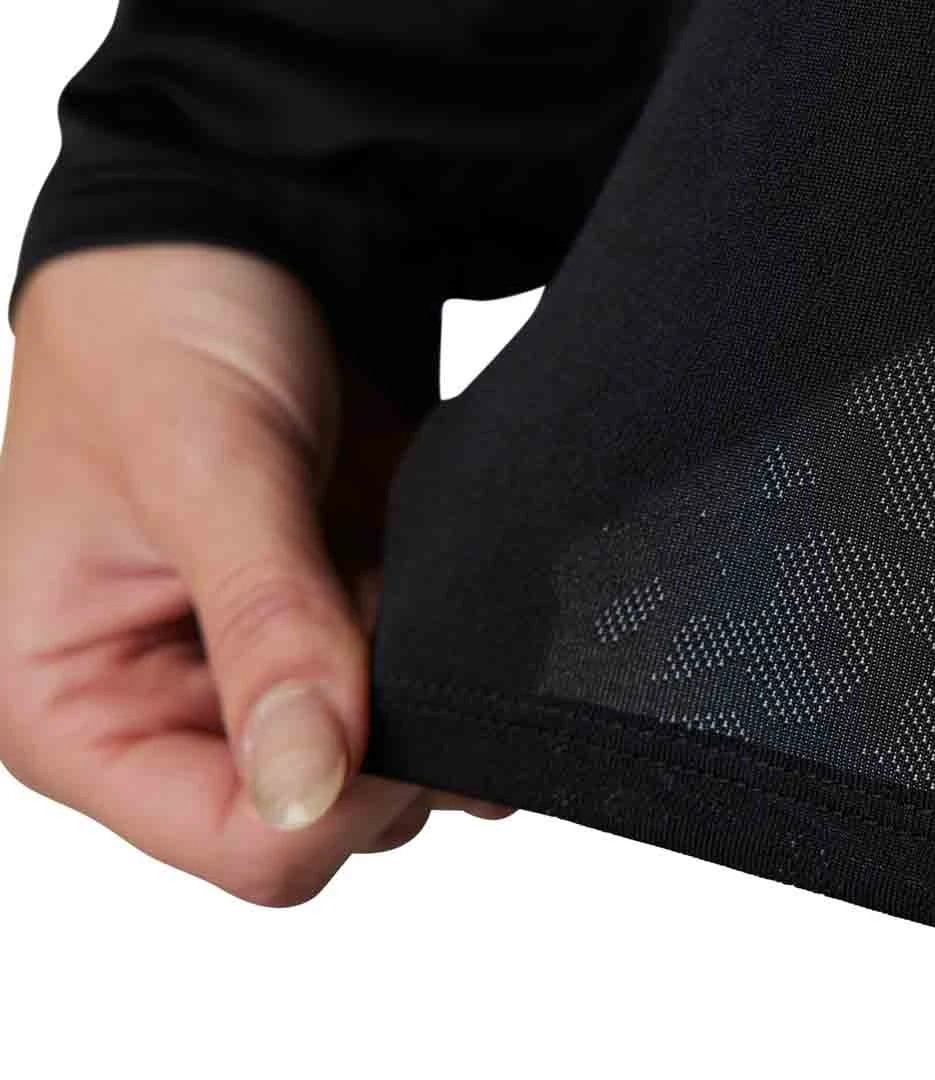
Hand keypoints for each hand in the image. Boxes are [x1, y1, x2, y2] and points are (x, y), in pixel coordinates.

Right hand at [0, 243, 510, 906]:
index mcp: (74, 707)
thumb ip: (263, 626)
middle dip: (391, 735)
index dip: (342, 796)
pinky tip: (420, 576)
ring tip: (394, 571)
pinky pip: (412, 700)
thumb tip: (306, 784)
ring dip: (423, 690)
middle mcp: (163, 715)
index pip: (238, 840)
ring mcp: (252, 684)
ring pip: (381, 771)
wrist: (233, 248)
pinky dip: (443, 656)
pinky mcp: (321, 640)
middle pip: (321, 818)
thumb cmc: (161, 329)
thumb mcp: (203, 469)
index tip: (402, 698)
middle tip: (396, 606)